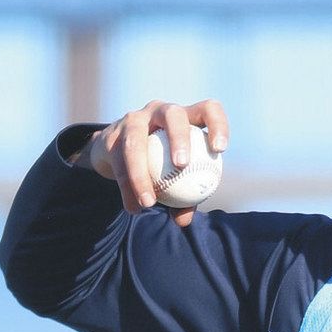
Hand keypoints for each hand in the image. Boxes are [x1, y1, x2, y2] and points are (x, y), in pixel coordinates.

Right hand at [85, 99, 228, 226]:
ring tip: (149, 201)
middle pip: (173, 115)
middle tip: (181, 165)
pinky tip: (134, 207)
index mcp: (186, 117)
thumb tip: (183, 221)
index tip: (219, 149)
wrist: (117, 151)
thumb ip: (184, 197)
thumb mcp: (175, 176)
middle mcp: (161, 111)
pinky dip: (127, 187)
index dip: (217, 124)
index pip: (208, 110)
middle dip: (178, 137)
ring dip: (141, 173)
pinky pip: (119, 161)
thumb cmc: (160, 165)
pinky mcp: (112, 134)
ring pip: (136, 141)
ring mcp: (134, 120)